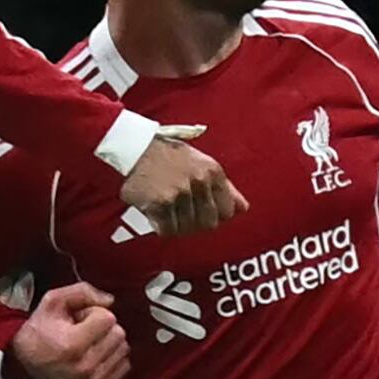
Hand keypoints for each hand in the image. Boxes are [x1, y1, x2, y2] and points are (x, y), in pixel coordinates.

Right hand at [11, 281, 130, 378]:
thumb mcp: (54, 300)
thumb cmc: (42, 328)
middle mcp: (84, 366)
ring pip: (123, 348)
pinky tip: (94, 354)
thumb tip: (110, 300)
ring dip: (108, 341)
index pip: (108, 318)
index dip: (94, 312)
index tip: (78, 319)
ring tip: (86, 342)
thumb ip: (83, 292)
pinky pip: (124, 365)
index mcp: (72, 344)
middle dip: (103, 327)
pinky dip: (112, 357)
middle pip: (119, 334)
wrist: (28, 359)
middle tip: (82, 330)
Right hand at [119, 127, 247, 234]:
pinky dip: (161, 226)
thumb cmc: (169, 155)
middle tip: (182, 212)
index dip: (215, 215)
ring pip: (187, 229)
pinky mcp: (160, 204)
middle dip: (196, 222)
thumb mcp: (202, 163)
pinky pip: (167, 231)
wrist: (135, 147)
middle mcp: (199, 182)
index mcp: (213, 171)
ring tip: (168, 210)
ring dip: (177, 224)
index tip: (202, 211)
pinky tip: (157, 213)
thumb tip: (243, 208)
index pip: (227, 211)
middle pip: (209, 224)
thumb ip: (224, 187)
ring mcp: (180, 194)